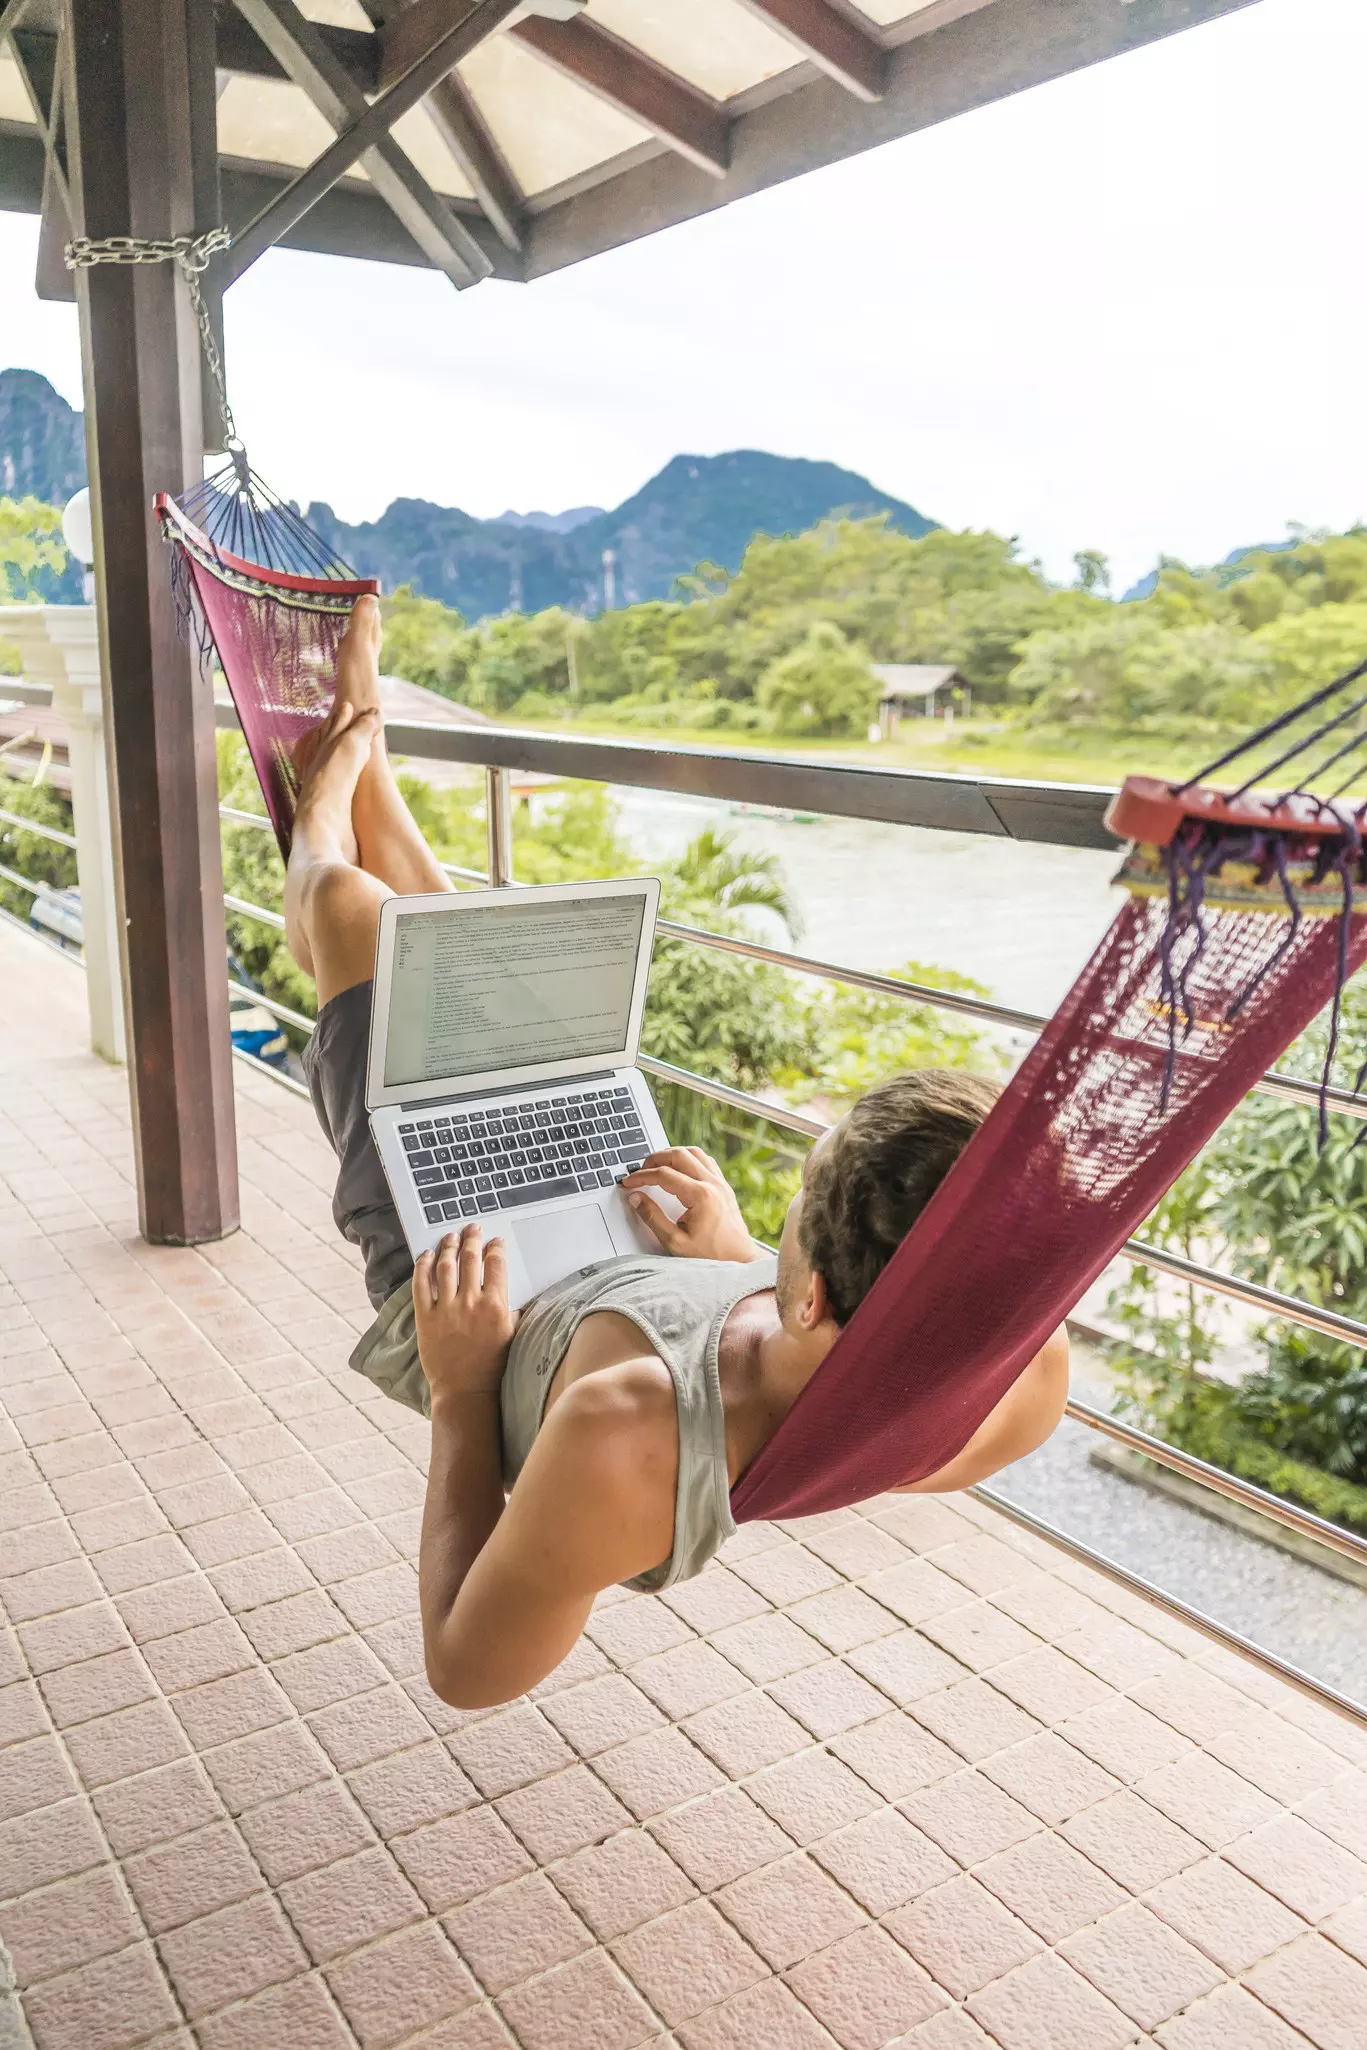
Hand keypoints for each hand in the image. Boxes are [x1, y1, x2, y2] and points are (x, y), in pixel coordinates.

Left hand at [414, 1226, 518, 1403]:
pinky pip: (421, 1285)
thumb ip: (512, 1308)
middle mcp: (471, 1304)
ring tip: (450, 1236)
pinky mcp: (426, 1318)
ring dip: (448, 1246)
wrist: (466, 1390)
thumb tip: (512, 1288)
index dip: (495, 1247)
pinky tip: (427, 1255)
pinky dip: (423, 1266)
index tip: (494, 1241)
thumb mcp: (512, 1333)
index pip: (496, 1264)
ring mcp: (446, 1310)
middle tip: (472, 1228)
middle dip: (472, 1238)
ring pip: (446, 1267)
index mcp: (495, 1306)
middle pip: (470, 1258)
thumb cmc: (491, 1364)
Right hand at [620, 1148, 762, 1261]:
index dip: (641, 1176)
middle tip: (640, 1170)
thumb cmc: (711, 1255)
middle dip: (654, 1158)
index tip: (628, 1182)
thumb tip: (636, 1198)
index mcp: (701, 1196)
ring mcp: (721, 1183)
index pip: (664, 1175)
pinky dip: (688, 1158)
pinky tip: (679, 1168)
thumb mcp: (675, 1241)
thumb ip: (652, 1217)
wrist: (740, 1260)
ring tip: (656, 1165)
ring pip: (694, 1152)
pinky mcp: (724, 1186)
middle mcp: (713, 1184)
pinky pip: (705, 1160)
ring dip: (672, 1154)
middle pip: (678, 1155)